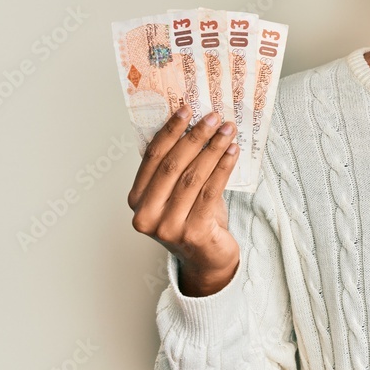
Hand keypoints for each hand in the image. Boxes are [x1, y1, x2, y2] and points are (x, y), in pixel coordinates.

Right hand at [128, 106, 240, 296]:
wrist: (207, 260)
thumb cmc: (193, 220)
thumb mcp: (177, 193)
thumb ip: (176, 166)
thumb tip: (192, 124)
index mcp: (137, 200)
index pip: (152, 156)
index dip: (170, 130)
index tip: (187, 109)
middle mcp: (146, 215)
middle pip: (173, 165)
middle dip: (195, 137)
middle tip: (213, 117)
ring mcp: (168, 226)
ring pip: (193, 176)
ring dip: (213, 149)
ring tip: (227, 131)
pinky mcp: (192, 233)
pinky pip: (211, 191)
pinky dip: (223, 167)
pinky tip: (233, 152)